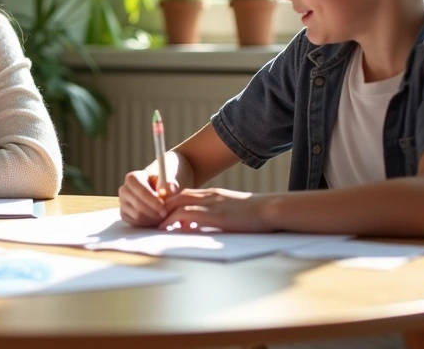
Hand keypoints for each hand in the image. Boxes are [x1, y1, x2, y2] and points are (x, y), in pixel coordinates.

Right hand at [119, 168, 178, 226]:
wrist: (155, 191)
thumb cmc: (161, 185)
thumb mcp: (167, 182)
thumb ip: (169, 185)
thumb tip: (167, 190)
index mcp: (132, 178)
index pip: (140, 189)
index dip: (151, 199)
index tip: (163, 206)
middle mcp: (124, 190)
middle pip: (137, 204)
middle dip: (153, 211)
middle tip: (165, 214)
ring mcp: (122, 202)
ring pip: (137, 215)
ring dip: (151, 218)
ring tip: (162, 216)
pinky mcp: (124, 214)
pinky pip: (135, 222)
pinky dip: (147, 223)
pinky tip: (155, 218)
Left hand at [158, 188, 273, 232]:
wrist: (271, 209)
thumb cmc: (257, 214)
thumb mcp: (233, 212)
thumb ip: (217, 217)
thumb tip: (204, 228)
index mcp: (214, 195)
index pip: (186, 195)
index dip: (172, 203)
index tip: (163, 214)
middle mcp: (208, 196)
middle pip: (176, 197)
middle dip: (162, 207)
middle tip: (152, 219)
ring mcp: (209, 204)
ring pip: (177, 204)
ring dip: (163, 214)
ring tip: (154, 225)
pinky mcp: (212, 214)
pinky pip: (185, 214)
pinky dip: (172, 220)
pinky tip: (165, 228)